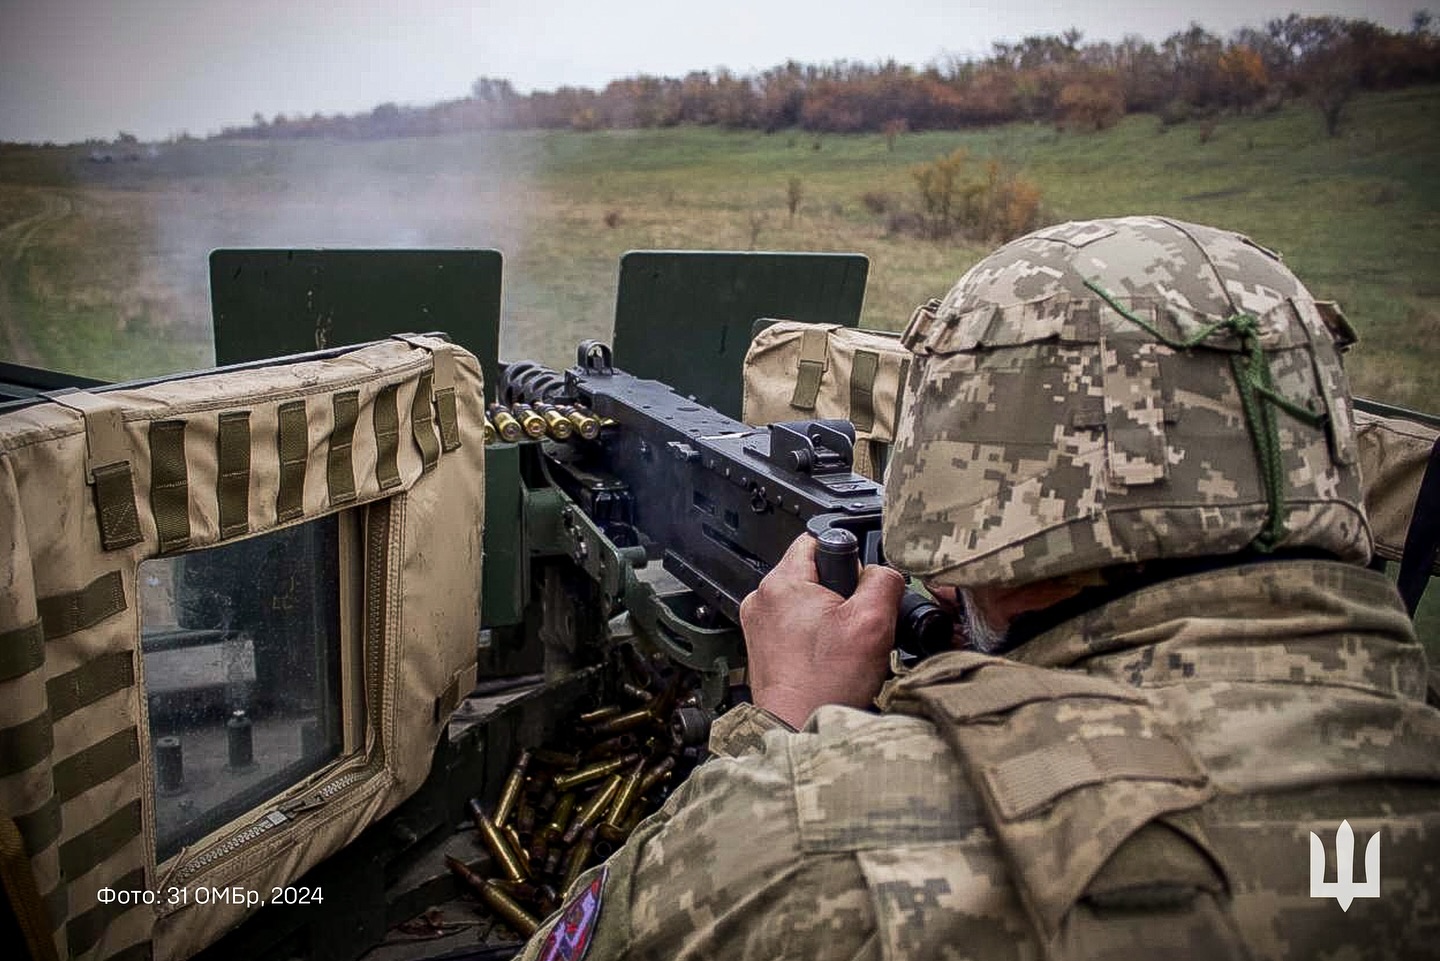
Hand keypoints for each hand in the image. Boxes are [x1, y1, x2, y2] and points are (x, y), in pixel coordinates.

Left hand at [738, 534, 904, 728]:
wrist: (799, 729)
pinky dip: (813, 637)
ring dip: (828, 618)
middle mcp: (762, 599)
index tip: (856, 591)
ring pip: (805, 602)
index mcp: (782, 582)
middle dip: (840, 594)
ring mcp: (759, 625)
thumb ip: (883, 580)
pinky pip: (794, 627)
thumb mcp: (873, 621)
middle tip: (852, 625)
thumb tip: (883, 570)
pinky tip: (825, 658)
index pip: (818, 539)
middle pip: (812, 573)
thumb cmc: (827, 684)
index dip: (847, 561)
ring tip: (839, 646)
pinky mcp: (762, 648)